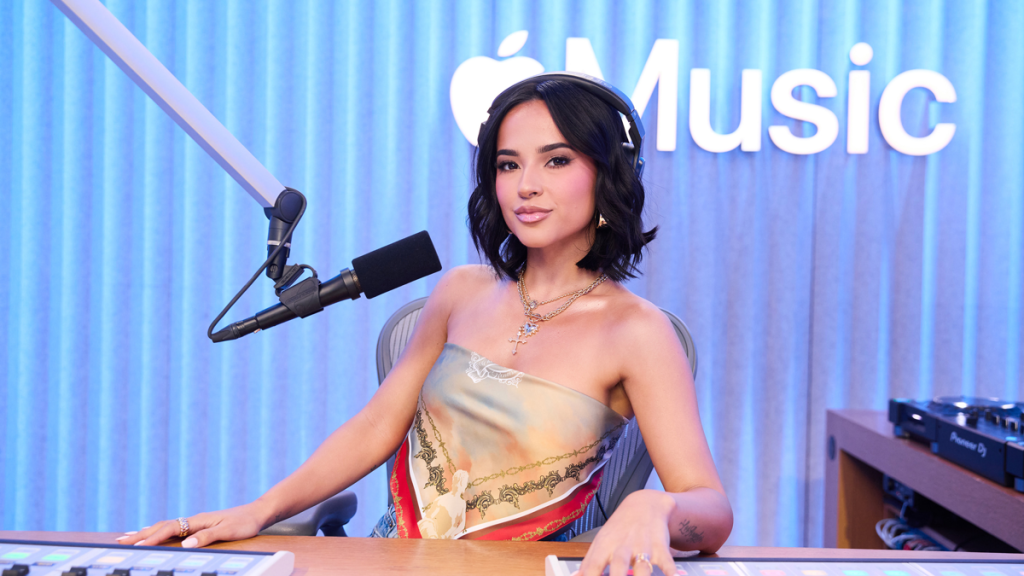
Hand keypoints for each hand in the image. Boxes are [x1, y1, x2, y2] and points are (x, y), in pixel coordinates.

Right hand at [116, 501, 273, 547]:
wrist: (258, 513)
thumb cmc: (245, 523)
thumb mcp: (228, 531)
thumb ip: (207, 537)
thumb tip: (185, 545)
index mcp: (198, 521)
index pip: (170, 529)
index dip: (152, 538)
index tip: (136, 545)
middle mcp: (193, 520)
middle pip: (162, 527)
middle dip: (141, 534)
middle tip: (120, 541)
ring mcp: (195, 522)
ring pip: (166, 527)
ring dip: (146, 532)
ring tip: (128, 537)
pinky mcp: (199, 526)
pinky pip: (174, 529)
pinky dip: (159, 532)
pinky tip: (153, 534)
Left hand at [576, 490, 677, 575]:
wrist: (645, 506)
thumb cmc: (620, 529)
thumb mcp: (601, 541)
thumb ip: (589, 562)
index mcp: (605, 547)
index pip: (592, 566)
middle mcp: (623, 547)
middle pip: (619, 566)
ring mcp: (642, 547)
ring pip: (642, 567)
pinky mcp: (660, 548)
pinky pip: (667, 562)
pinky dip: (672, 572)